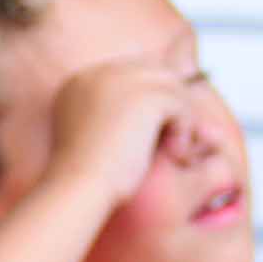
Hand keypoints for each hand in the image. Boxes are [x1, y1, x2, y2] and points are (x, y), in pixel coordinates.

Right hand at [47, 58, 206, 207]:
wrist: (78, 188)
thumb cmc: (87, 180)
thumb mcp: (95, 140)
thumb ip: (116, 118)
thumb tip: (155, 114)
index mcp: (81, 81)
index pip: (131, 74)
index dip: (150, 102)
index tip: (157, 133)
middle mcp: (99, 73)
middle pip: (153, 74)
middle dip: (168, 104)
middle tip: (175, 139)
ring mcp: (122, 80)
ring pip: (170, 87)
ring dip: (179, 118)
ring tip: (177, 152)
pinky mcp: (145, 96)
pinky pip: (180, 104)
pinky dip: (184, 130)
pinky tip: (177, 155)